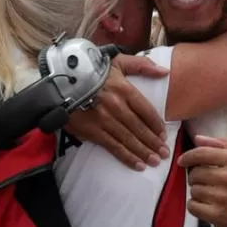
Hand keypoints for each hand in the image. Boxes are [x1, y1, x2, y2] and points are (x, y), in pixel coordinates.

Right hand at [65, 55, 168, 169]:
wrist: (61, 81)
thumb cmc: (91, 70)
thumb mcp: (117, 61)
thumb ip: (142, 65)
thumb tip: (164, 72)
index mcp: (125, 89)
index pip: (147, 110)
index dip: (156, 125)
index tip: (164, 135)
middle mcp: (117, 106)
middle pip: (140, 128)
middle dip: (153, 142)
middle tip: (164, 154)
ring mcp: (105, 120)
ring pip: (129, 139)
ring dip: (144, 152)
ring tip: (155, 161)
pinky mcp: (93, 131)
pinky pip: (113, 146)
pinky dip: (127, 157)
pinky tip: (138, 165)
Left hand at [179, 136, 226, 226]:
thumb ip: (224, 144)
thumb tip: (198, 139)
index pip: (202, 153)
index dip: (188, 156)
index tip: (183, 161)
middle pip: (195, 173)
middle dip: (197, 176)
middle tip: (207, 181)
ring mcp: (222, 198)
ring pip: (193, 189)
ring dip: (198, 191)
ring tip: (211, 194)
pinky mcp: (217, 215)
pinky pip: (192, 206)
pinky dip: (196, 205)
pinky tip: (207, 205)